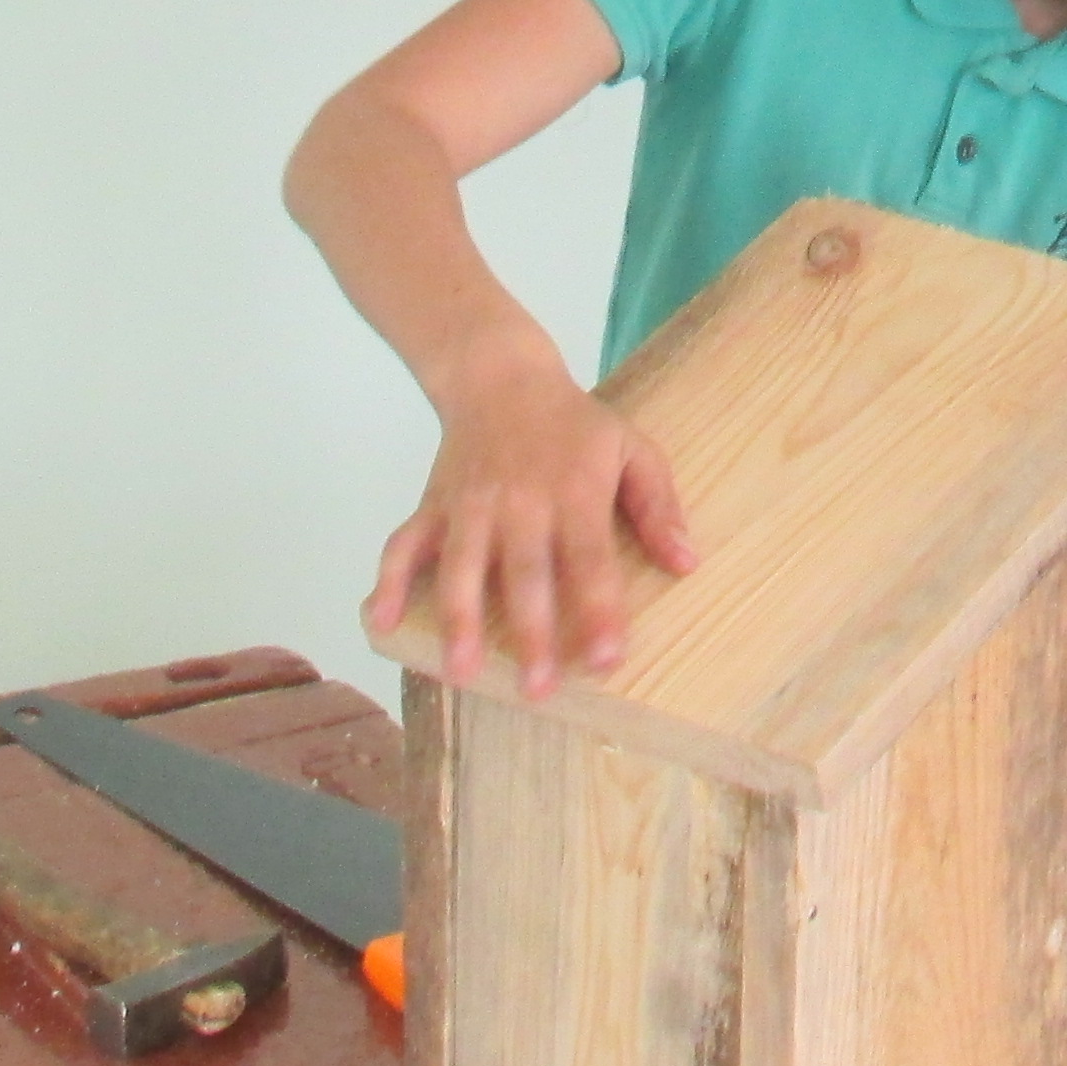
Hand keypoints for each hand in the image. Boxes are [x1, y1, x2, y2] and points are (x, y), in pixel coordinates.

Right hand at [367, 350, 696, 698]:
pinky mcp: (433, 505)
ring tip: (460, 673)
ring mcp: (469, 505)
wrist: (500, 376)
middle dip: (529, 632)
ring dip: (458, 619)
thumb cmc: (575, 425)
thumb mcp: (633, 448)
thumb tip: (686, 563)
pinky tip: (380, 623)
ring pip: (461, 567)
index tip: (607, 659)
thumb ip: (659, 506)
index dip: (599, 610)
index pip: (589, 559)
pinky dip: (387, 582)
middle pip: (524, 572)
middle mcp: (519, 502)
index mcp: (574, 491)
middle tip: (536, 689)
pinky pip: (404, 545)